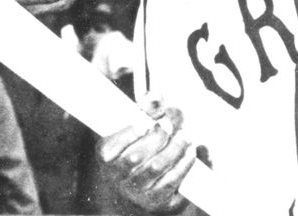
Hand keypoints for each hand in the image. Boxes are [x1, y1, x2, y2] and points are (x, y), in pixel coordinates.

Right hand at [97, 95, 196, 214]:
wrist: (145, 187)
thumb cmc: (141, 147)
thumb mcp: (139, 126)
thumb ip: (147, 106)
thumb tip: (157, 96)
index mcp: (106, 157)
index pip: (109, 148)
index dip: (128, 133)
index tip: (144, 122)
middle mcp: (118, 178)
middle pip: (136, 156)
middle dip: (157, 136)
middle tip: (170, 124)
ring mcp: (138, 192)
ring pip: (156, 168)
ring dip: (175, 147)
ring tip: (185, 135)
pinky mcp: (159, 202)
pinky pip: (173, 181)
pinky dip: (184, 163)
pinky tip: (191, 151)